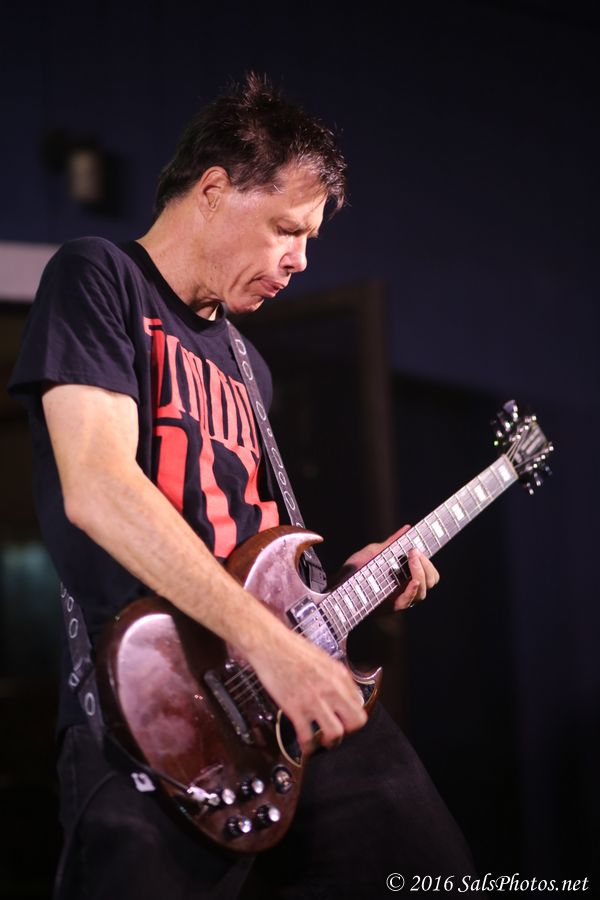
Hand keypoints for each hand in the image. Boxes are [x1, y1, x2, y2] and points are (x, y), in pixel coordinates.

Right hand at [244, 625, 366, 754]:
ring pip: (335, 733)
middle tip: (340, 731)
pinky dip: (307, 746)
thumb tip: (345, 692)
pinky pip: (307, 737)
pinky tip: (305, 745)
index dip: (352, 714)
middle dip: (349, 731)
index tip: (345, 718)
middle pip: (355, 722)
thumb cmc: (292, 648)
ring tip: (324, 741)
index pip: (359, 704)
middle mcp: (331, 689)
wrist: (270, 644)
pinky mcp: (295, 709)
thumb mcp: (323, 658)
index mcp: (339, 675)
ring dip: (330, 742)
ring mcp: (313, 700)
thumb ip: (336, 676)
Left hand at [342, 525, 439, 611]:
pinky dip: (413, 589)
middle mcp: (406, 590)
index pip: (429, 573)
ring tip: (412, 557)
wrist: (336, 583)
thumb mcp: (375, 552)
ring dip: (421, 572)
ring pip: (423, 591)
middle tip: (415, 551)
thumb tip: (408, 528)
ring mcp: (399, 599)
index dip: (429, 562)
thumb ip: (392, 543)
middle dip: (427, 565)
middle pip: (430, 581)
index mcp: (405, 577)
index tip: (421, 546)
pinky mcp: (390, 607)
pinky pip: (408, 601)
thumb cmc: (355, 569)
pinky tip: (412, 580)